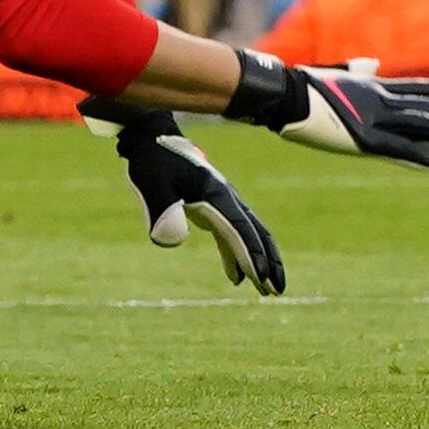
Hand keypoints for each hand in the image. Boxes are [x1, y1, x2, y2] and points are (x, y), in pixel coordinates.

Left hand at [108, 113, 281, 292]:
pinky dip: (238, 254)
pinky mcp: (212, 205)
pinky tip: (236, 277)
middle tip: (277, 291)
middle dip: (269, 262)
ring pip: (249, 234)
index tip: (263, 280)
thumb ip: (163, 211)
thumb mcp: (152, 185)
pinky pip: (232, 234)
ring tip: (266, 290)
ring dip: (258, 260)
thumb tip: (175, 242)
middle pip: (256, 233)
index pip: (239, 231)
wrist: (151, 137)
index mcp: (216, 195)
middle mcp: (226, 198)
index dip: (252, 256)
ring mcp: (221, 201)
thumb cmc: (152, 162)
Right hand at [236, 50, 428, 164]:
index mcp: (375, 86)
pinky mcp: (362, 138)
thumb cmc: (307, 84)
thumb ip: (359, 70)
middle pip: (426, 109)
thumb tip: (371, 63)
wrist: (288, 94)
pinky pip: (396, 147)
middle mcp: (381, 100)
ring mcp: (374, 118)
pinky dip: (416, 152)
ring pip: (420, 125)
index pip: (418, 88)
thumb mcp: (339, 74)